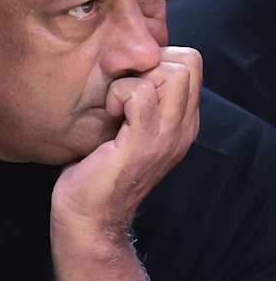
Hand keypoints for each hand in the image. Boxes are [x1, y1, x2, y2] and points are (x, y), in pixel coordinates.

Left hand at [51, 47, 200, 245]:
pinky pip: (141, 94)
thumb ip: (136, 103)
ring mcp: (167, 136)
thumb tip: (123, 68)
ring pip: (173, 72)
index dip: (156, 60)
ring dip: (134, 79)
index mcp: (181, 122)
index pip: (190, 64)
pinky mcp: (143, 143)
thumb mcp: (124, 131)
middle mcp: (182, 127)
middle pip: (189, 61)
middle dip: (149, 63)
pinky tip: (108, 114)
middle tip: (122, 90)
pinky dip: (120, 94)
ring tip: (115, 105)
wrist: (89, 220)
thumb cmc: (95, 174)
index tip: (127, 83)